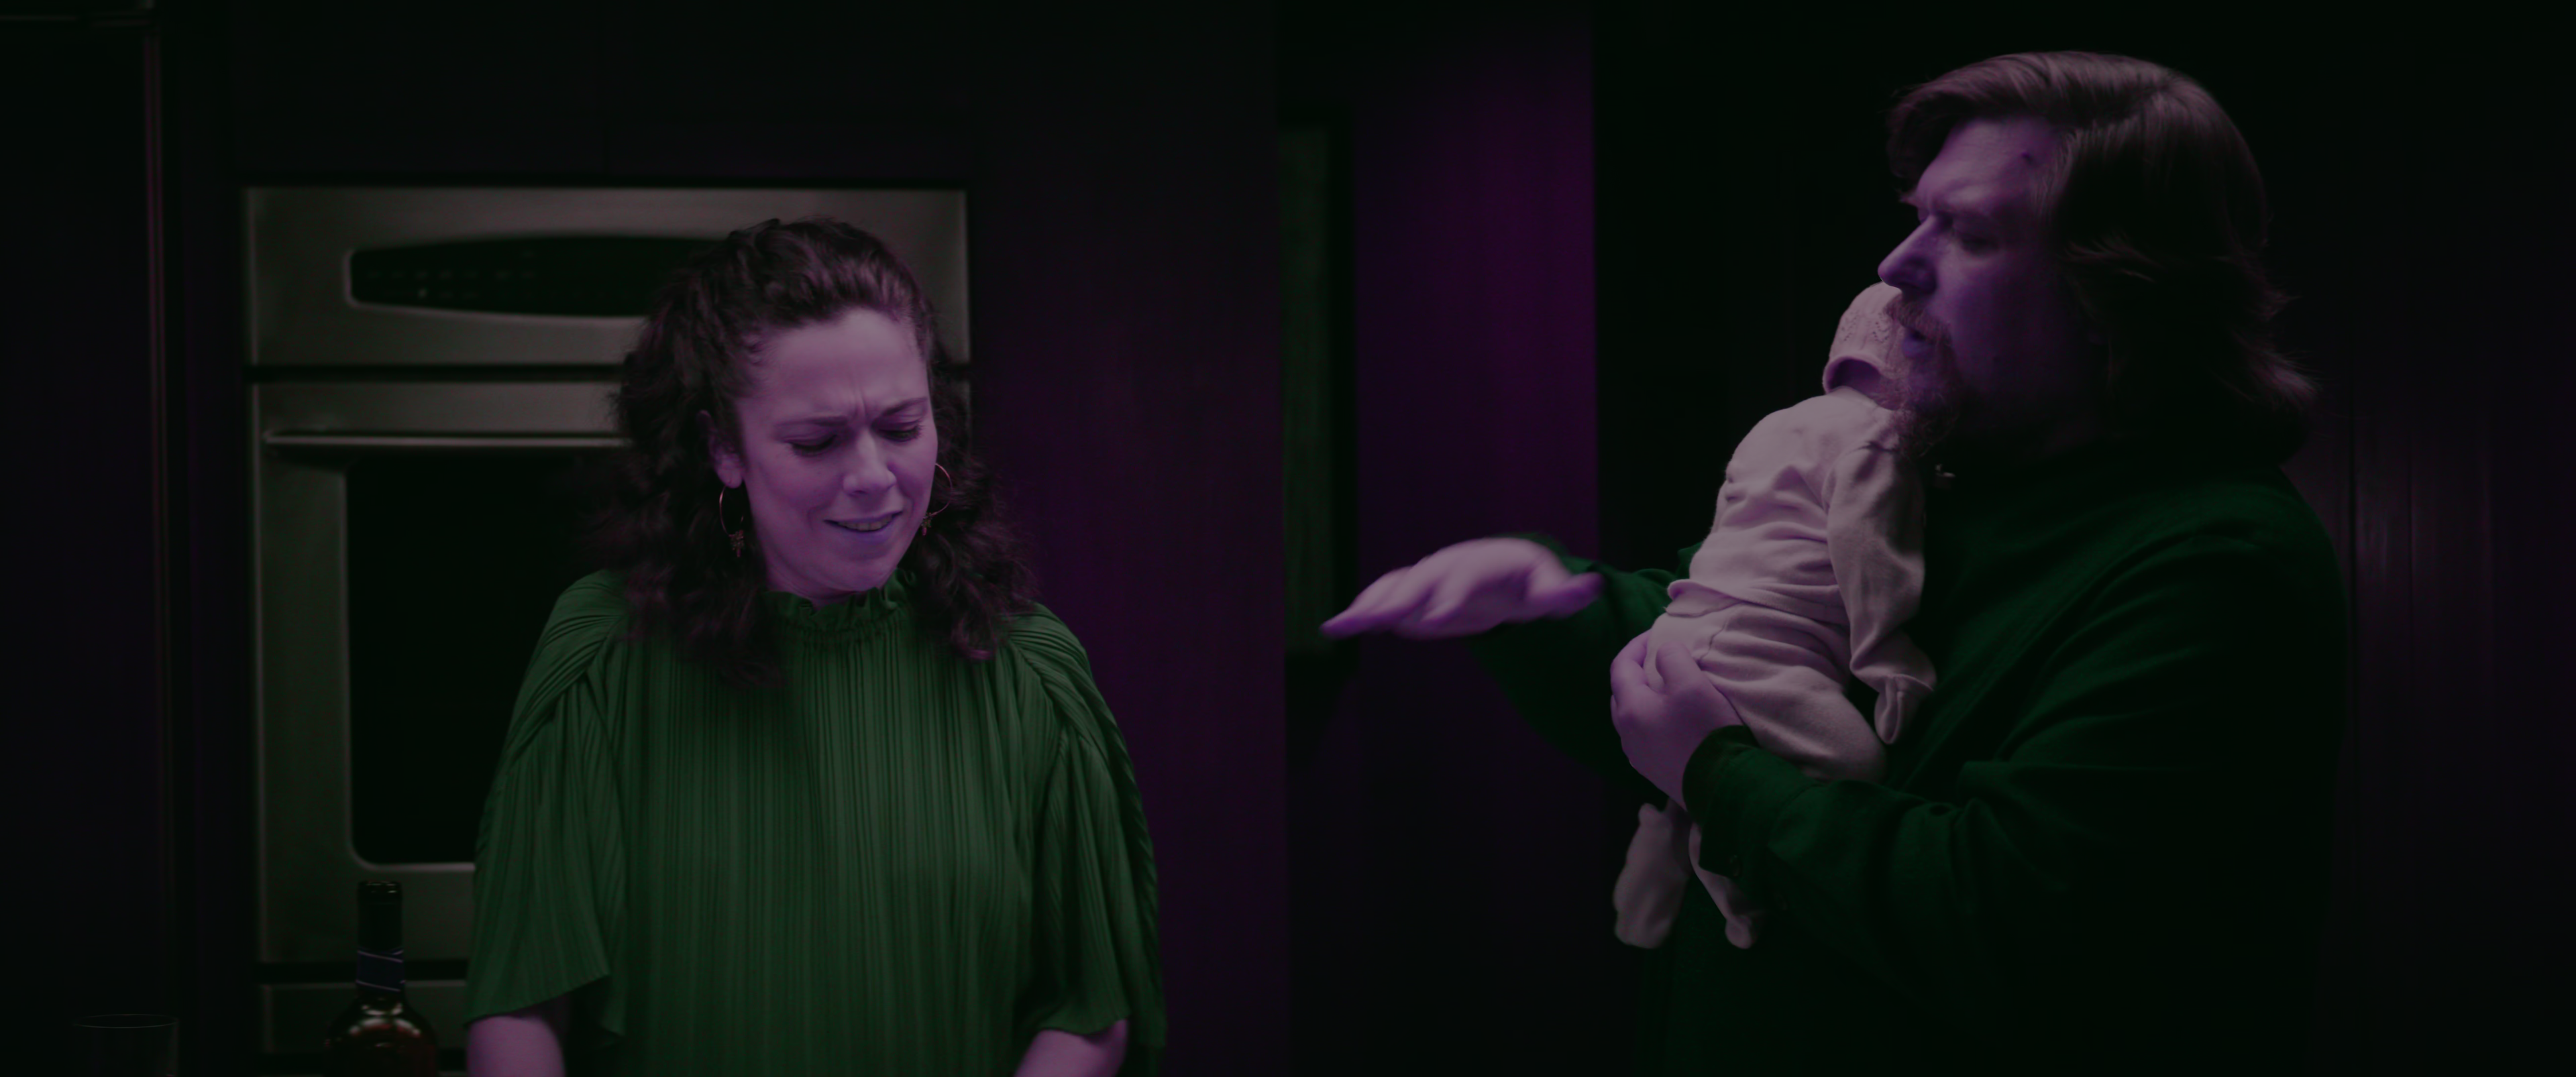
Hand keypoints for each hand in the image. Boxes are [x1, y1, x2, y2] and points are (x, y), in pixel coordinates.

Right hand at [1319, 538, 1602, 639]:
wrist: (1501, 571)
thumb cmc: (1528, 582)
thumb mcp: (1549, 589)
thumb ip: (1564, 595)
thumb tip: (1590, 590)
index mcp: (1481, 565)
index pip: (1463, 581)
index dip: (1450, 600)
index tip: (1435, 622)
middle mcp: (1447, 566)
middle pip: (1418, 583)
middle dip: (1395, 602)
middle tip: (1374, 622)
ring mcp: (1425, 578)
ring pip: (1392, 589)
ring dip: (1365, 607)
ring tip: (1336, 627)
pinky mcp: (1411, 593)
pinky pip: (1382, 599)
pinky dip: (1360, 612)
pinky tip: (1336, 628)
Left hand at [1610, 629, 1742, 804]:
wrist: (1723, 786)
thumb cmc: (1704, 730)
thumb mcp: (1691, 683)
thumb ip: (1671, 658)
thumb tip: (1663, 654)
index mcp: (1629, 709)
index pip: (1621, 666)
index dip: (1637, 645)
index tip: (1656, 634)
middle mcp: (1626, 734)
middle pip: (1623, 693)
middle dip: (1639, 672)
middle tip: (1662, 660)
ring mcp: (1639, 756)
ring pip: (1636, 716)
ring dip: (1649, 698)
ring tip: (1672, 689)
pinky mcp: (1655, 771)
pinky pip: (1648, 737)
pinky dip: (1657, 720)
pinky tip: (1677, 721)